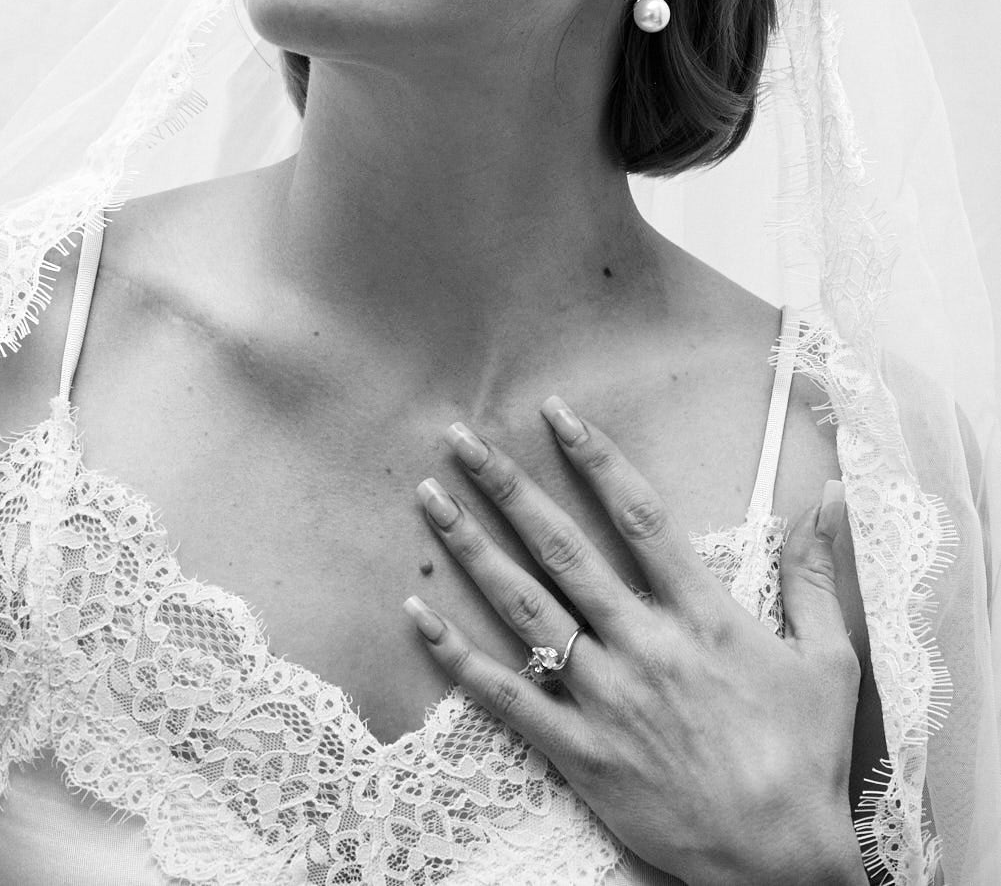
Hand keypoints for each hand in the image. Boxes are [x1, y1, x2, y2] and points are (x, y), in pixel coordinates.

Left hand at [403, 398, 865, 885]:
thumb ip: (816, 572)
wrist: (779, 864)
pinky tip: (419, 616)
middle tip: (462, 440)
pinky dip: (459, 656)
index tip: (557, 413)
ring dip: (473, 551)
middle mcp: (644, 645)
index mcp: (702, 616)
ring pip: (526, 610)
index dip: (596, 458)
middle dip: (508, 488)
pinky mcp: (580, 752)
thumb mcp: (828, 659)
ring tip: (432, 501)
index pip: (640, 515)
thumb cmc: (806, 759)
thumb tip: (832, 495)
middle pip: (564, 550)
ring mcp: (606, 698)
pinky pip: (508, 696)